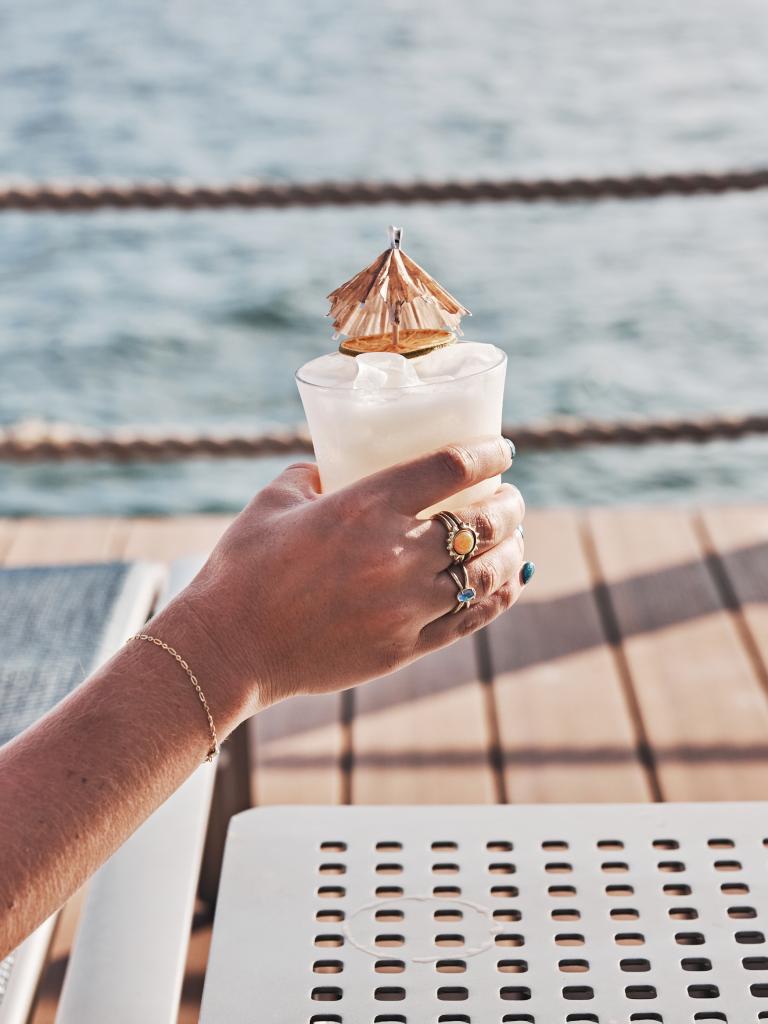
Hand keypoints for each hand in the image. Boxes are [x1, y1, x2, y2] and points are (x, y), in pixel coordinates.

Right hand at [173, 436, 526, 715]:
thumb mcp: (273, 501)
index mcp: (363, 506)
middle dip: (510, 506)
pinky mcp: (403, 648)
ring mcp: (404, 605)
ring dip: (510, 551)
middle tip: (511, 498)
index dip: (489, 453)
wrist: (228, 647)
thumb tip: (331, 467)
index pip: (450, 467)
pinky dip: (498, 598)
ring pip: (485, 573)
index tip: (503, 450)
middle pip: (482, 521)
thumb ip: (310, 474)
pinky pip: (468, 620)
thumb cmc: (243, 568)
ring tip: (514, 540)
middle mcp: (394, 552)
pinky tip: (508, 584)